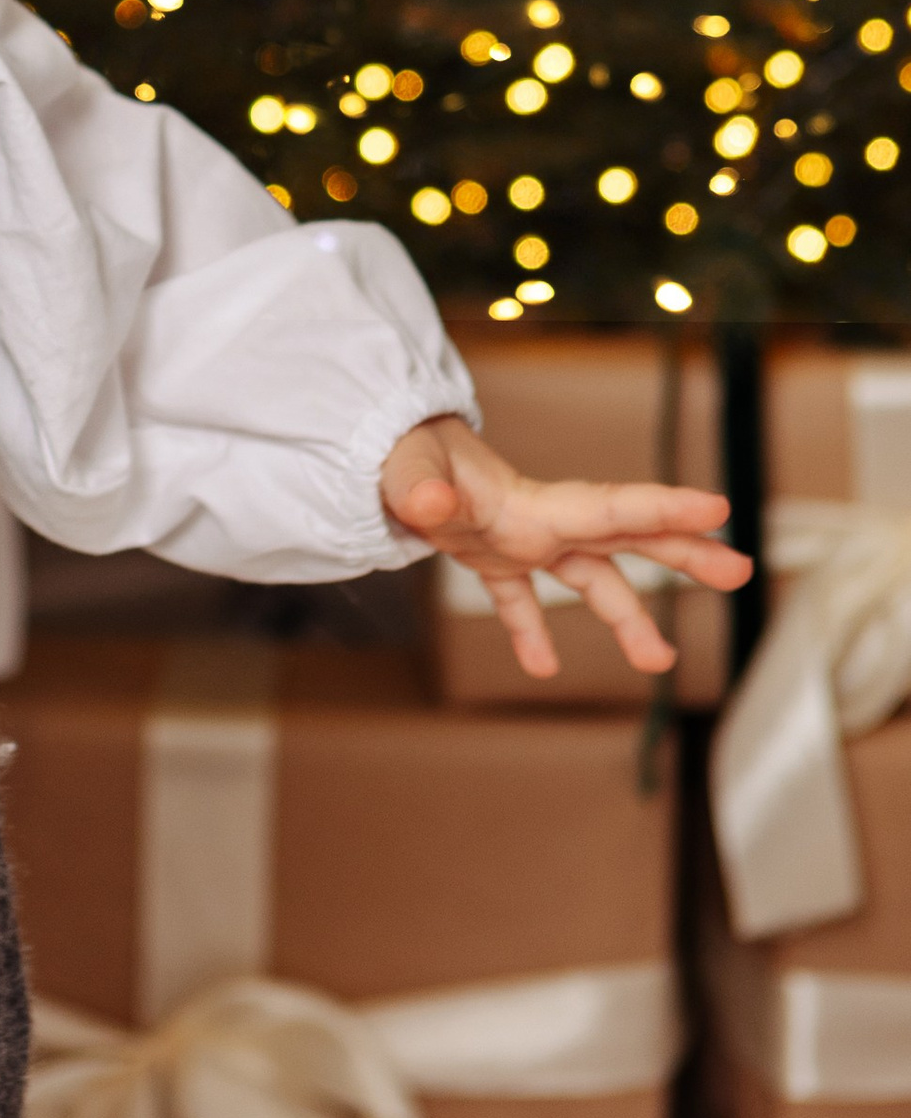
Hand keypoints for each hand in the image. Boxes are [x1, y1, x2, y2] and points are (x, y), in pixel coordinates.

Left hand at [379, 412, 749, 680]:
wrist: (376, 451)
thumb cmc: (398, 455)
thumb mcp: (407, 470)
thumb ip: (419, 488)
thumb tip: (427, 503)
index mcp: (534, 504)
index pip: (611, 507)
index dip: (664, 509)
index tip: (719, 509)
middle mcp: (541, 521)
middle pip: (627, 538)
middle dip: (685, 552)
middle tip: (741, 569)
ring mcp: (521, 540)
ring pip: (592, 578)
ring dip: (627, 617)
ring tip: (659, 663)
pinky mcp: (492, 557)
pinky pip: (522, 601)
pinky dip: (532, 629)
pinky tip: (542, 666)